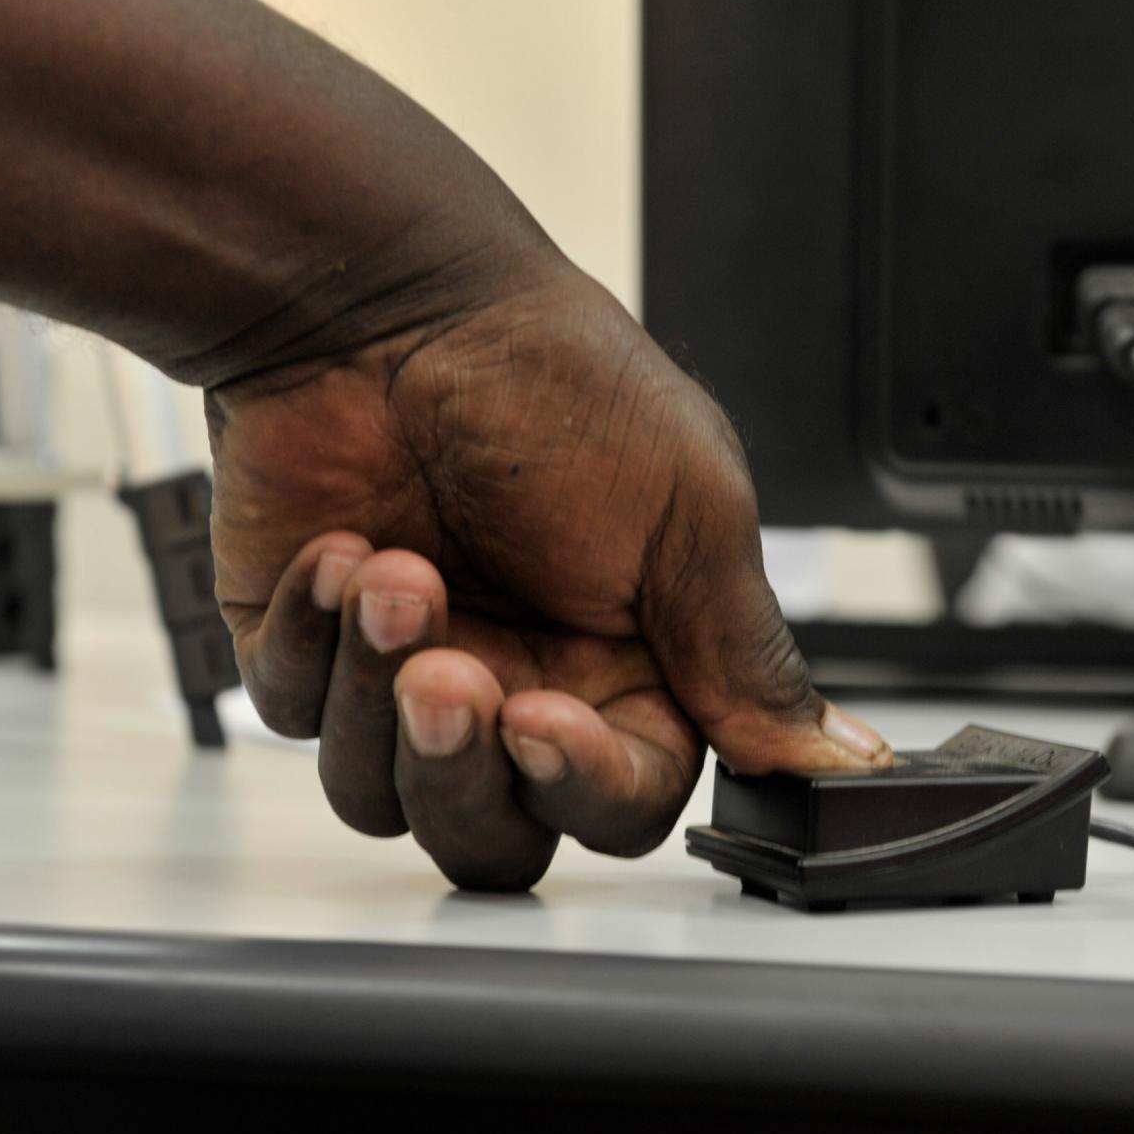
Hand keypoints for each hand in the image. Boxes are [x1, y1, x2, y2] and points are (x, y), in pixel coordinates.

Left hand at [207, 259, 889, 890]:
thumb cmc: (545, 378)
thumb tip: (838, 756)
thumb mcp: (687, 509)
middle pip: (493, 835)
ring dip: (378, 696)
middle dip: (462, 774)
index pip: (623, 804)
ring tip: (394, 577)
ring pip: (380, 796)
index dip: (582, 786)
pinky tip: (342, 554)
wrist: (385, 298)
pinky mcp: (306, 647)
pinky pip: (295, 712)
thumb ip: (748, 655)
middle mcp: (519, 684)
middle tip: (452, 679)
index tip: (544, 722)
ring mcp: (404, 674)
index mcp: (629, 665)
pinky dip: (313, 637)